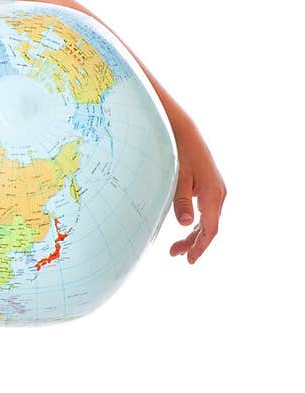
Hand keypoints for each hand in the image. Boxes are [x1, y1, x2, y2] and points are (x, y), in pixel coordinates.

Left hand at [168, 114, 226, 263]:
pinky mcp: (210, 189)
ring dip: (193, 235)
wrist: (184, 132)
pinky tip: (186, 231)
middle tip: (174, 254)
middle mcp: (219, 194)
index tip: (190, 260)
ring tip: (175, 248)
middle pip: (209, 228)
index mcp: (213, 194)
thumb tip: (185, 224)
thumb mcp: (178, 179)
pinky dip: (196, 224)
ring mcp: (216, 191)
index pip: (210, 229)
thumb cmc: (179, 153)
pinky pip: (206, 213)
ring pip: (208, 221)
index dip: (201, 246)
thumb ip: (181, 202)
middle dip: (193, 244)